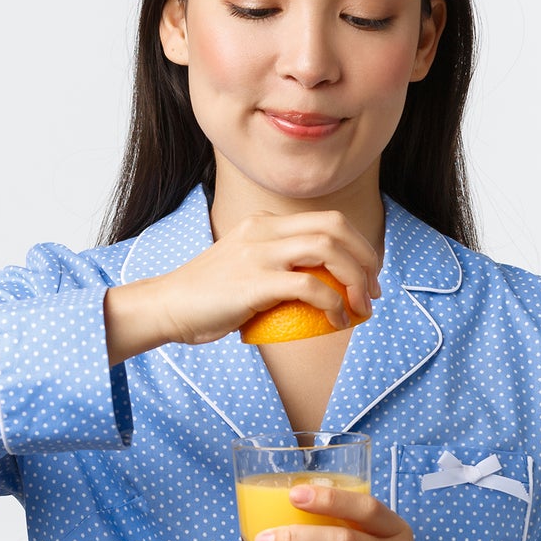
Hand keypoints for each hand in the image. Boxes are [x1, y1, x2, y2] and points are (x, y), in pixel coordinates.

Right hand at [105, 211, 382, 362]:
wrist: (168, 307)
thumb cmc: (208, 296)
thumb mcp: (246, 265)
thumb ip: (278, 265)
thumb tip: (322, 287)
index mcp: (264, 223)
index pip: (326, 220)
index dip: (358, 245)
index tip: (368, 274)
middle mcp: (263, 230)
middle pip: (334, 228)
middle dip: (365, 258)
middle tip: (373, 291)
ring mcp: (258, 254)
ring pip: (327, 250)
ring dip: (355, 279)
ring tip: (361, 306)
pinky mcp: (254, 282)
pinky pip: (310, 286)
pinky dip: (333, 303)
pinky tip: (337, 320)